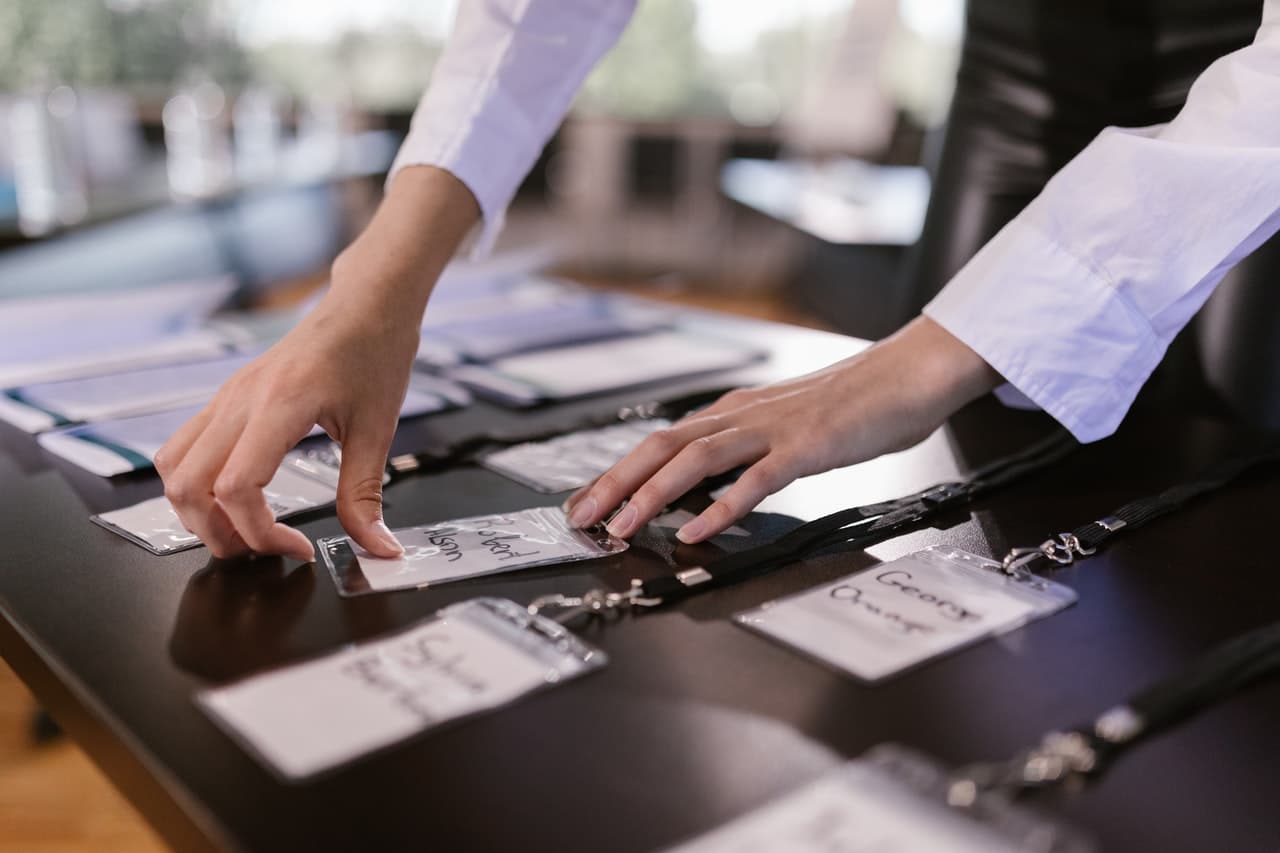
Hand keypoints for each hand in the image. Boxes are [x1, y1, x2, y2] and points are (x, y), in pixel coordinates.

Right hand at [155, 298, 418, 560]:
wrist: (366, 304)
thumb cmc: (374, 353)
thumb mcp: (378, 430)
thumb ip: (365, 495)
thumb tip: (377, 549)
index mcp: (280, 404)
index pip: (236, 486)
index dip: (259, 532)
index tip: (298, 548)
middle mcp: (240, 399)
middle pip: (186, 485)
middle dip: (218, 534)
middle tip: (264, 551)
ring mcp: (226, 397)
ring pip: (173, 466)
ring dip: (197, 511)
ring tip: (246, 529)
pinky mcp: (226, 398)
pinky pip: (184, 447)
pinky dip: (197, 484)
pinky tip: (238, 498)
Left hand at [565, 317, 1000, 542]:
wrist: (907, 374)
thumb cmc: (853, 405)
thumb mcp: (785, 428)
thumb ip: (745, 453)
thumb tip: (707, 488)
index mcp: (733, 413)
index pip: (660, 442)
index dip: (617, 472)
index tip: (586, 501)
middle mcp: (742, 416)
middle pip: (661, 447)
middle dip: (613, 483)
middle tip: (579, 517)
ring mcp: (772, 430)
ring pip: (694, 460)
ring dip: (651, 495)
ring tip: (622, 528)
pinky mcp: (805, 447)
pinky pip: (754, 480)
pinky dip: (720, 506)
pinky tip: (697, 531)